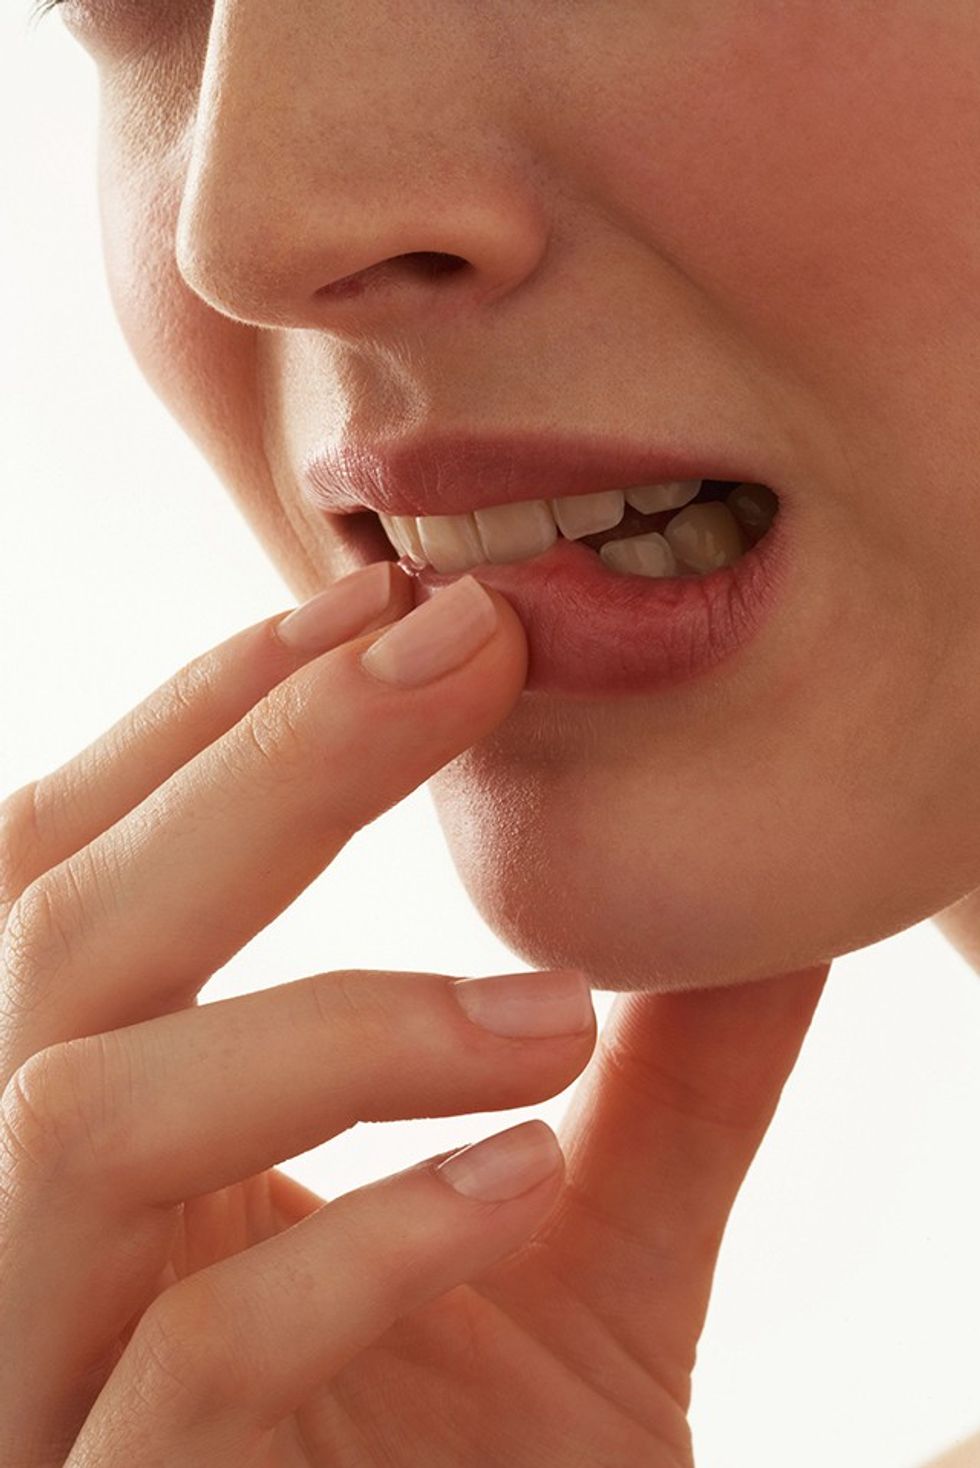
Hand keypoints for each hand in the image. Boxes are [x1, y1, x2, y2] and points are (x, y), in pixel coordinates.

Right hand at [0, 559, 827, 1465]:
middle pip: (57, 940)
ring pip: (72, 1119)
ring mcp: (47, 1375)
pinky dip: (360, 1242)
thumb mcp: (583, 1258)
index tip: (387, 607)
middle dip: (251, 771)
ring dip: (319, 1020)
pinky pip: (182, 1365)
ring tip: (543, 1007)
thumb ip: (666, 1086)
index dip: (213, 722)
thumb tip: (772, 907)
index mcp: (125, 1141)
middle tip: (450, 645)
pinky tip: (522, 1177)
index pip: (91, 871)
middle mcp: (39, 1233)